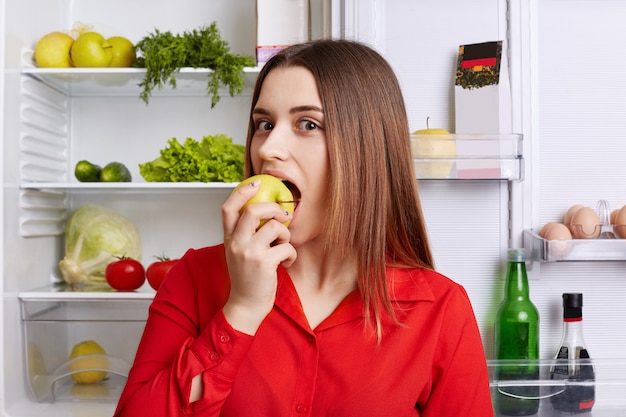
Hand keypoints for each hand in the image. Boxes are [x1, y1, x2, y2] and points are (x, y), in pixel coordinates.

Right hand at [221, 180, 296, 333]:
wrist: (245, 306)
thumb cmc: (247, 278)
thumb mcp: (239, 253)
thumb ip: (246, 234)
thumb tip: (266, 213)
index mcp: (228, 239)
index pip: (228, 208)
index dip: (242, 192)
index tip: (255, 183)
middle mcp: (236, 243)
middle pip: (254, 210)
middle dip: (274, 209)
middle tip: (283, 217)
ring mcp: (249, 252)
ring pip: (275, 227)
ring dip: (286, 235)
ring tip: (284, 246)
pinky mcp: (264, 263)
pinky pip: (287, 247)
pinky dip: (291, 254)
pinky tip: (285, 263)